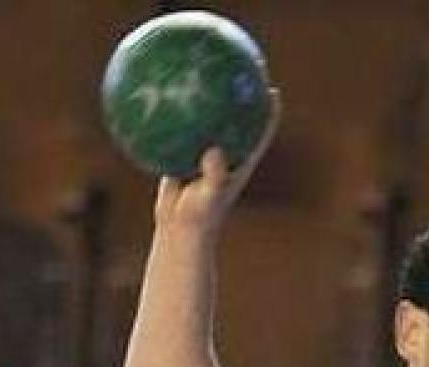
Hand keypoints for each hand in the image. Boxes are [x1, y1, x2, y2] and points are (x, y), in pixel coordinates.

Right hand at [153, 87, 281, 237]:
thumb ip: (215, 175)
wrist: (179, 230)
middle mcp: (223, 156)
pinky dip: (170, 123)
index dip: (268, 112)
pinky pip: (177, 134)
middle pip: (234, 121)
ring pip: (204, 124)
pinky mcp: (181, 156)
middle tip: (235, 74)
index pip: (259, 133)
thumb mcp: (210, 197)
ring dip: (202, 104)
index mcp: (239, 163)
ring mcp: (202, 155)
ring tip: (196, 77)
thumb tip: (214, 151)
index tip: (271, 90)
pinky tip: (157, 104)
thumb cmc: (200, 217)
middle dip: (236, 98)